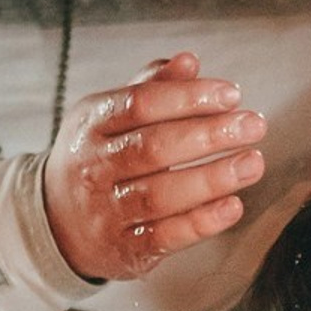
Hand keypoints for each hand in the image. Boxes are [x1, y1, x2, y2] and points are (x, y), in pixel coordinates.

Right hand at [43, 52, 266, 280]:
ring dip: (212, 179)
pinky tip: (233, 206)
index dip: (188, 97)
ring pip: (161, 194)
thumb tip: (190, 61)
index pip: (140, 104)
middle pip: (154, 148)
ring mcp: (108, 211)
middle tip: (253, 126)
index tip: (232, 94)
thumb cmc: (100, 159)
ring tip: (252, 163)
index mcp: (92, 124)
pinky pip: (167, 236)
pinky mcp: (126, 249)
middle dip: (208, 135)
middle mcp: (95, 167)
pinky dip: (202, 222)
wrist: (57, 223)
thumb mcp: (111, 117)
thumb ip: (151, 88)